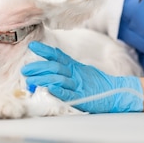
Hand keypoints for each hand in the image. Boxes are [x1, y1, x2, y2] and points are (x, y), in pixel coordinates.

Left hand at [21, 41, 143, 112]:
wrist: (118, 93)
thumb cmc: (99, 84)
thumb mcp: (83, 72)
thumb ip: (69, 70)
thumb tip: (50, 72)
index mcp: (76, 67)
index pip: (58, 56)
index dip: (45, 50)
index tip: (32, 46)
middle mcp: (76, 74)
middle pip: (55, 67)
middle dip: (38, 68)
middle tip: (25, 70)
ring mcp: (79, 85)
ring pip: (59, 79)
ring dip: (43, 79)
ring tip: (30, 80)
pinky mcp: (82, 97)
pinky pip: (69, 94)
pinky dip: (58, 91)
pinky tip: (48, 89)